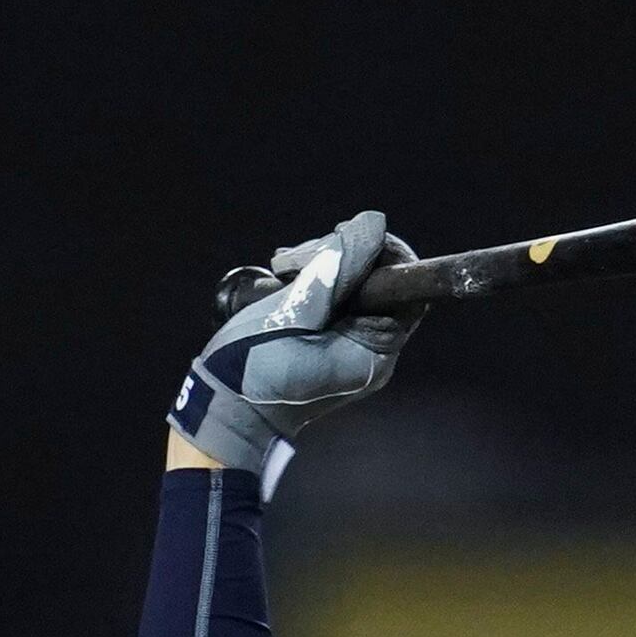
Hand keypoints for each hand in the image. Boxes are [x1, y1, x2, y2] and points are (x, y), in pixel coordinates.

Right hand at [169, 209, 423, 479]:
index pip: (407, 287)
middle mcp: (373, 351)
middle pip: (381, 281)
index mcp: (374, 352)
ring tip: (283, 268)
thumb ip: (337, 270)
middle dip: (342, 255)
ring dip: (322, 265)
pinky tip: (285, 278)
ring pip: (356, 286)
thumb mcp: (294, 313)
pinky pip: (337, 300)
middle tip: (296, 258)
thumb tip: (374, 226)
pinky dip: (314, 282)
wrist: (229, 410)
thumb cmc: (256, 371)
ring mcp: (354, 348)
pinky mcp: (333, 342)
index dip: (382, 252)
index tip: (342, 236)